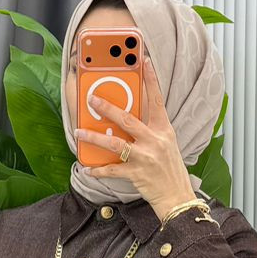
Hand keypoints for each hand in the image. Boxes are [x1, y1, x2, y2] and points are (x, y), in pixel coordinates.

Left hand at [73, 54, 196, 219]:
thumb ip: (150, 131)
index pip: (157, 100)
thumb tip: (127, 119)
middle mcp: (154, 141)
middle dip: (107, 108)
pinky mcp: (136, 174)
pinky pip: (112, 170)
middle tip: (91, 99)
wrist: (177, 196)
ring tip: (79, 133)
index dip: (151, 79)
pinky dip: (98, 169)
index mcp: (164, 130)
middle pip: (127, 119)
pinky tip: (87, 168)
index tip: (144, 61)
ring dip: (94, 137)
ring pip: (114, 144)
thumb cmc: (170, 169)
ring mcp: (145, 157)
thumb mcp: (166, 144)